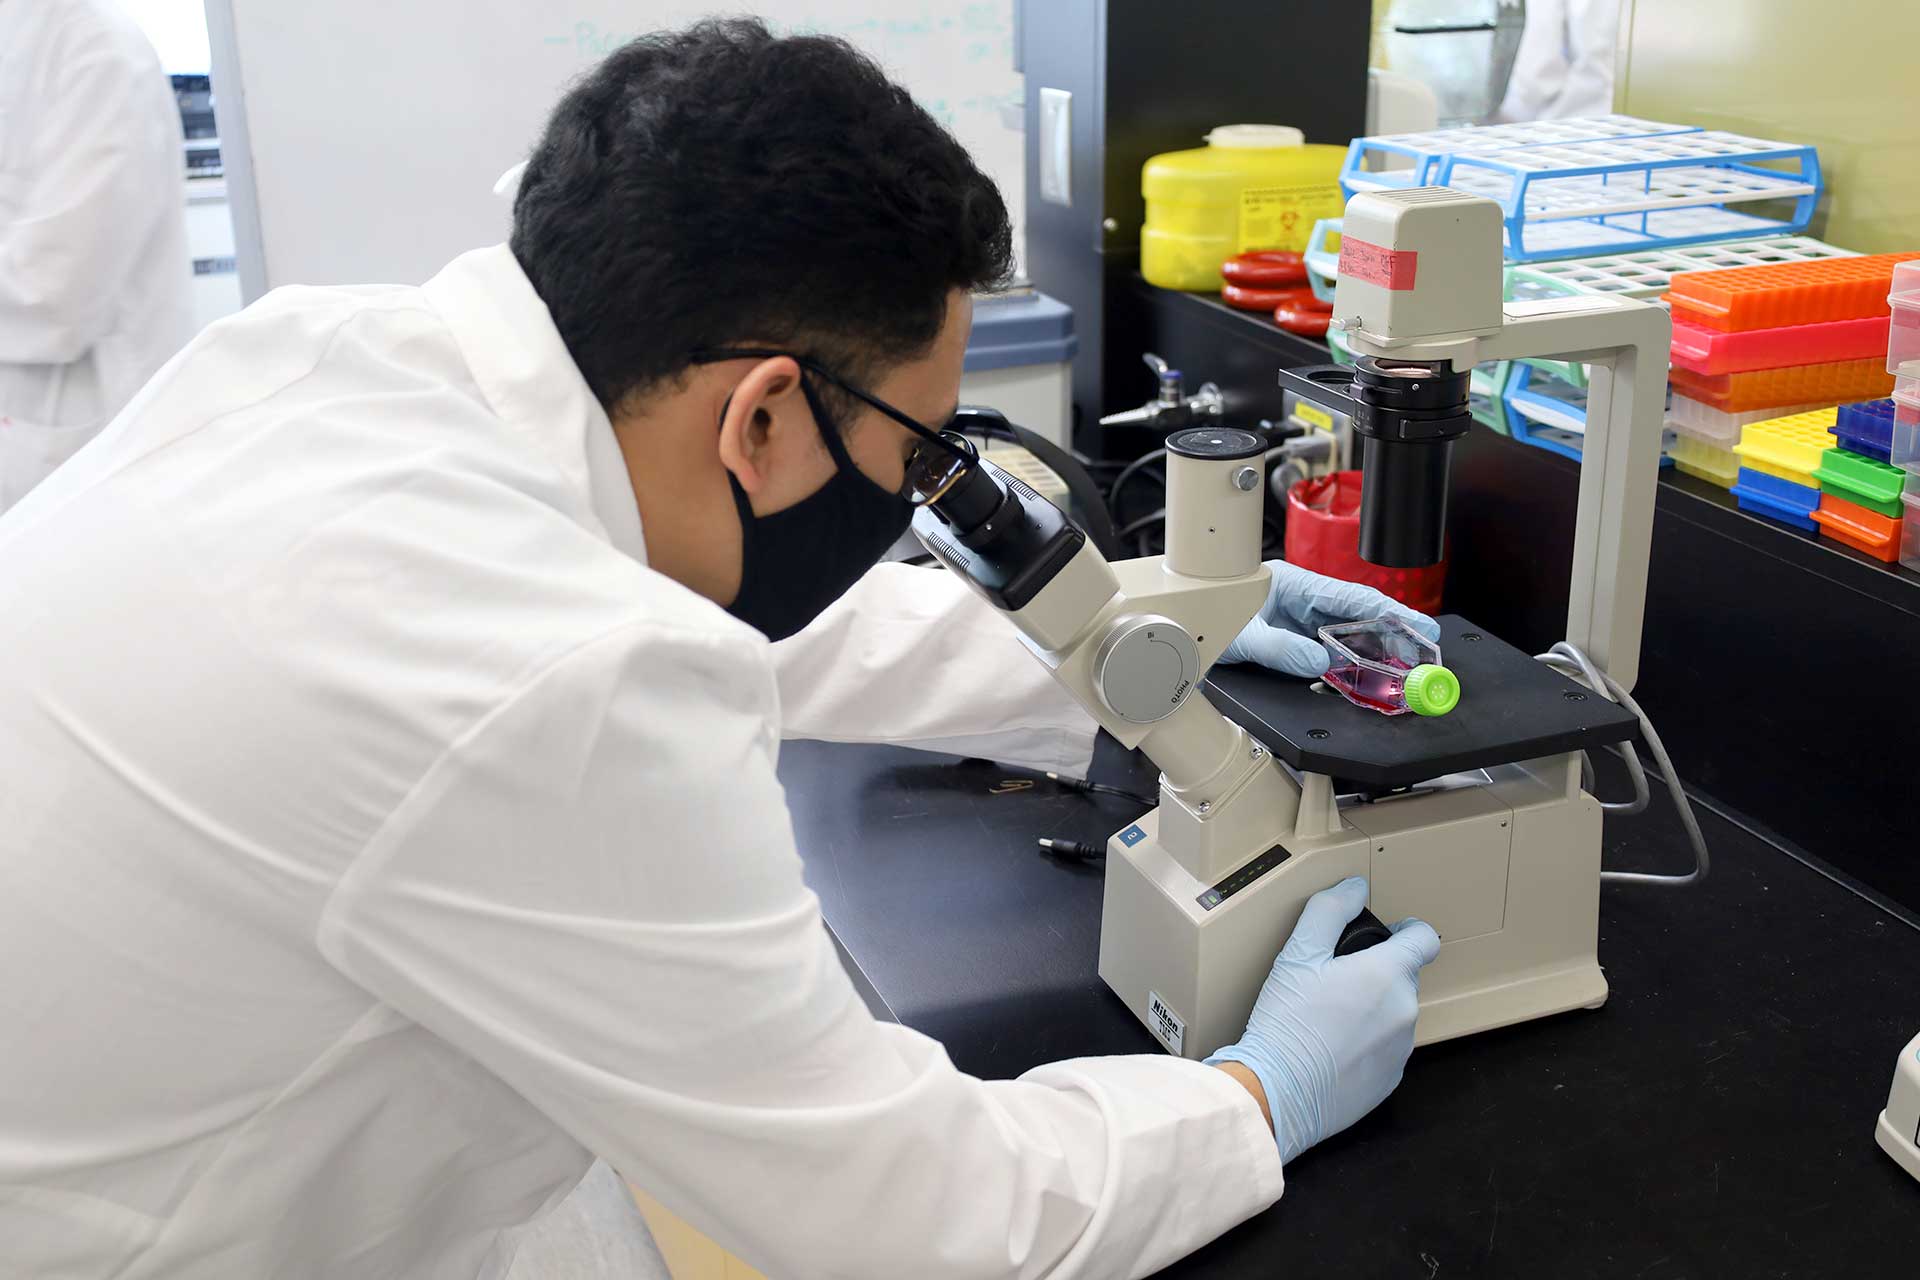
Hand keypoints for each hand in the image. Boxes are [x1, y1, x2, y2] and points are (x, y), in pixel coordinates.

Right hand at [1206, 877, 1440, 1162]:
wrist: (1277, 1092)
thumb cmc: (1286, 1021)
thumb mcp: (1297, 954)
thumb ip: (1329, 911)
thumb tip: (1355, 887)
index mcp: (1388, 974)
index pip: (1425, 939)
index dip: (1409, 931)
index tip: (1390, 935)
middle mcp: (1405, 1011)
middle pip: (1403, 978)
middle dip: (1376, 973)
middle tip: (1333, 981)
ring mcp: (1401, 1049)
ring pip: (1394, 1015)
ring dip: (1372, 1010)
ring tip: (1327, 1019)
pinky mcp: (1390, 1080)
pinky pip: (1385, 1050)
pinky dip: (1366, 1044)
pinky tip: (1330, 1049)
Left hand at [1216, 561, 1439, 677]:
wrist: (1173, 635)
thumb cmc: (1199, 617)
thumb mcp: (1240, 635)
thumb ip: (1280, 649)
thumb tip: (1318, 663)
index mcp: (1292, 584)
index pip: (1352, 597)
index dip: (1390, 612)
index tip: (1420, 628)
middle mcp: (1297, 603)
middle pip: (1355, 620)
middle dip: (1388, 639)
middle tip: (1420, 660)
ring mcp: (1293, 626)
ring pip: (1341, 642)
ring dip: (1366, 659)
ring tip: (1397, 677)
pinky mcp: (1286, 648)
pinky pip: (1322, 660)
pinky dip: (1340, 673)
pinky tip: (1357, 685)